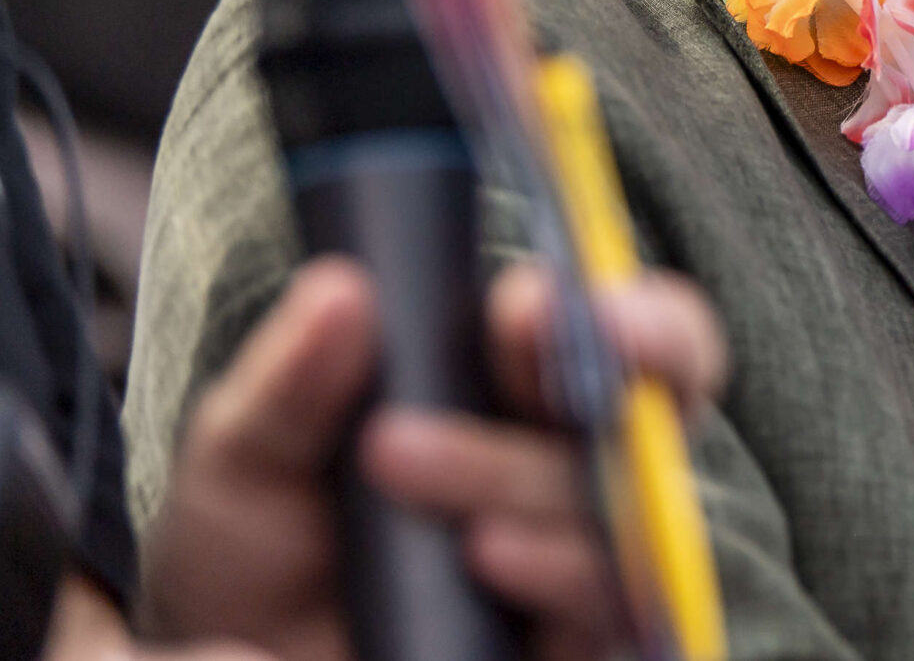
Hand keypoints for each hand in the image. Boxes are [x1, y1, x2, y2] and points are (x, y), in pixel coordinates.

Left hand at [141, 257, 725, 660]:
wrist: (241, 654)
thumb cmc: (266, 552)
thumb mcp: (251, 457)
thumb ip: (291, 380)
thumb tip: (341, 290)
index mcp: (525, 397)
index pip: (625, 332)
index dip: (621, 305)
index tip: (532, 297)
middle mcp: (577, 471)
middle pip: (671, 397)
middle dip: (630, 352)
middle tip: (529, 321)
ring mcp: (583, 562)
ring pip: (620, 499)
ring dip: (517, 465)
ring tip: (397, 454)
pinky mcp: (575, 644)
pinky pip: (608, 603)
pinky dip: (553, 564)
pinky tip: (486, 549)